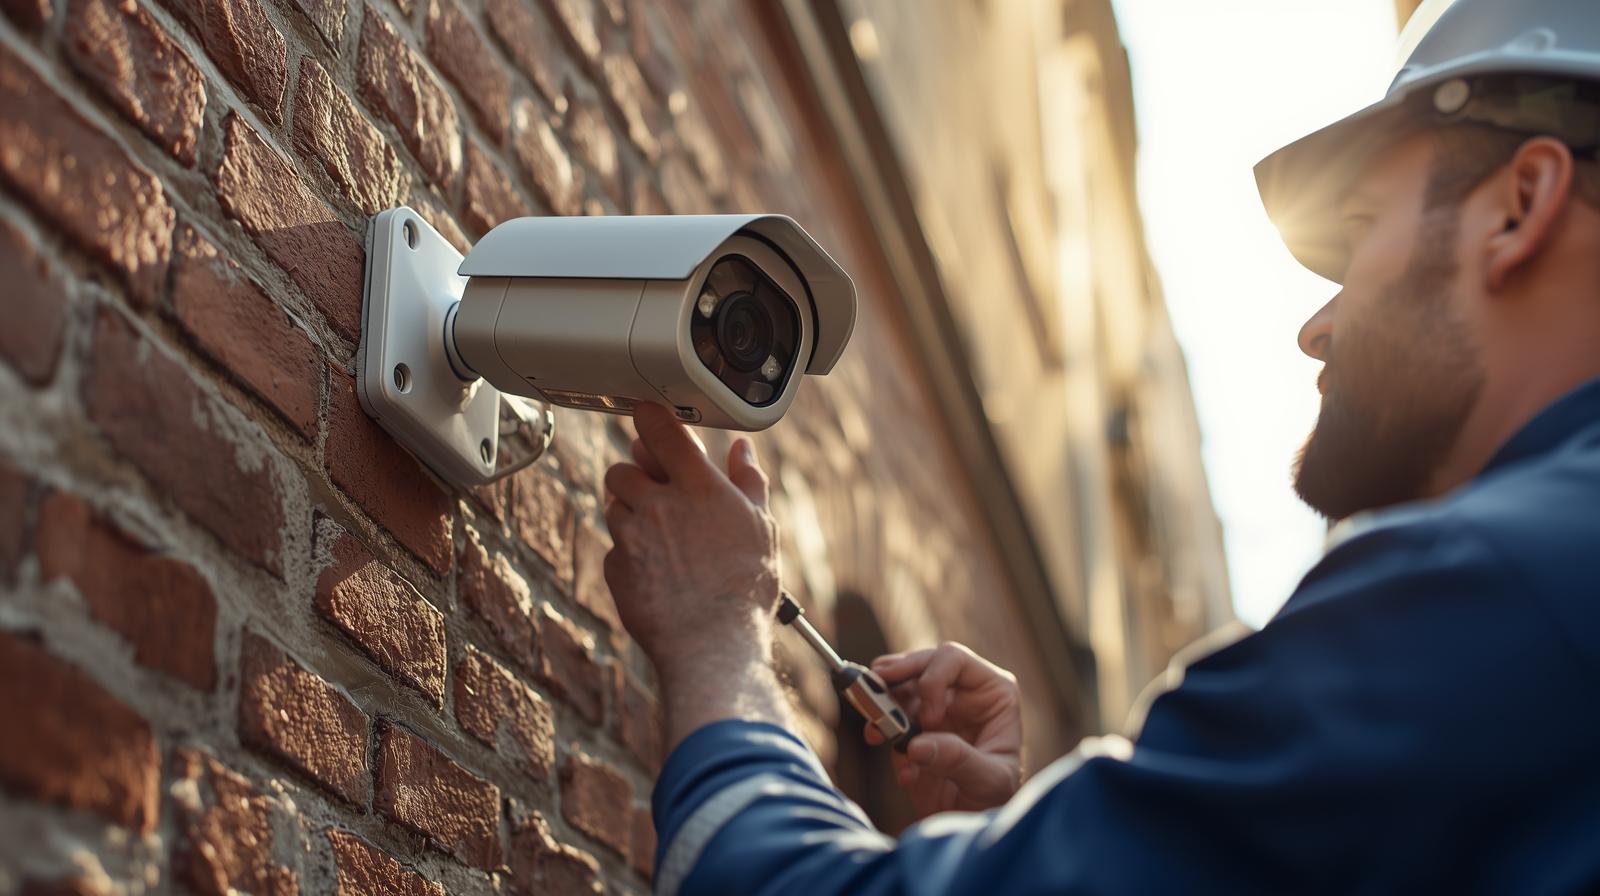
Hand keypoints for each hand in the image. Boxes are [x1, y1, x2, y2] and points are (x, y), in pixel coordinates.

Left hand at [602, 404, 780, 686]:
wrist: (714, 644)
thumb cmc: (745, 588)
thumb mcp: (761, 527)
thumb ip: (748, 481)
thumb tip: (741, 449)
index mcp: (697, 486)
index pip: (659, 430)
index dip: (648, 417)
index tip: (646, 415)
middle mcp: (658, 503)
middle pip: (622, 467)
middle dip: (634, 475)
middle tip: (656, 491)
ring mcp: (631, 536)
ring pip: (613, 506)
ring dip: (630, 513)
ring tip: (662, 539)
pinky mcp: (615, 567)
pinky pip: (614, 547)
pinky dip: (629, 553)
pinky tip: (657, 572)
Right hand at [865, 642, 1022, 816]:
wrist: (972, 824)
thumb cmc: (994, 800)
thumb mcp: (988, 782)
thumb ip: (957, 759)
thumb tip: (916, 745)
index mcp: (991, 692)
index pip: (954, 660)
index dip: (932, 678)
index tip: (926, 717)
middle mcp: (961, 693)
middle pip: (920, 664)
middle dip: (895, 676)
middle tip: (872, 688)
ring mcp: (932, 709)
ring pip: (898, 686)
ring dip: (881, 705)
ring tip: (876, 731)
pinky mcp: (909, 730)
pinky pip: (886, 719)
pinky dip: (881, 735)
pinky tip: (901, 771)